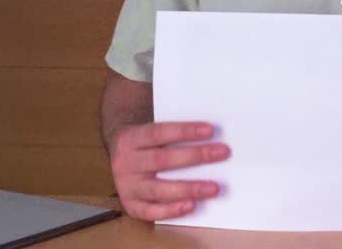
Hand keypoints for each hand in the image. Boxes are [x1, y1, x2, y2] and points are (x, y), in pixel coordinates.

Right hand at [108, 121, 230, 220]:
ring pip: (158, 189)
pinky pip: (151, 211)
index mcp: (129, 138)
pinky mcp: (130, 205)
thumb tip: (210, 136)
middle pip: (162, 160)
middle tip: (222, 152)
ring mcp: (126, 186)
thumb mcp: (149, 133)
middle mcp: (124, 162)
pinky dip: (172, 210)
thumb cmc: (145, 145)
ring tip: (213, 188)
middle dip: (195, 156)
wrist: (118, 160)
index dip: (184, 131)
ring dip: (189, 188)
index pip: (158, 132)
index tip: (210, 130)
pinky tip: (192, 205)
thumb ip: (172, 135)